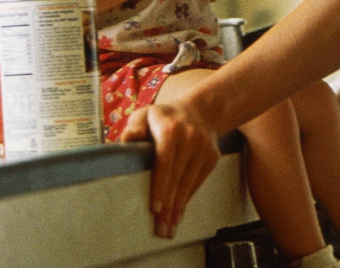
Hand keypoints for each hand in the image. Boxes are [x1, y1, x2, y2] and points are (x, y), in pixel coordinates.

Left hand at [119, 103, 220, 238]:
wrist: (201, 110)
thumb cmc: (164, 117)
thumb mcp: (145, 115)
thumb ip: (134, 127)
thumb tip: (128, 140)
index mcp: (170, 129)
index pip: (164, 162)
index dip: (160, 187)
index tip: (155, 209)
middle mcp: (190, 138)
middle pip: (177, 178)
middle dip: (168, 207)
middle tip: (159, 229)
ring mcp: (204, 148)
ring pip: (188, 184)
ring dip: (178, 208)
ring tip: (169, 228)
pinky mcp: (212, 157)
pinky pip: (198, 183)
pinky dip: (187, 199)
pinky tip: (179, 214)